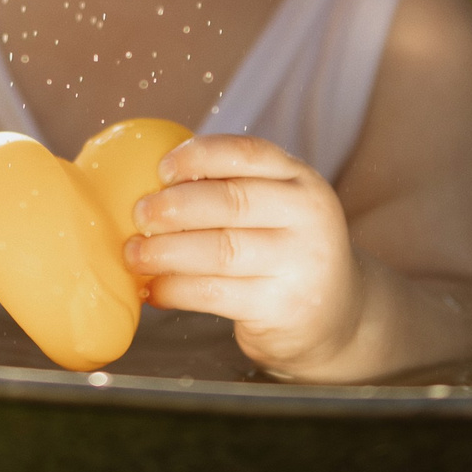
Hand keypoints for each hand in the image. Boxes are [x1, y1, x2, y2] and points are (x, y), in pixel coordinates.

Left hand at [123, 134, 367, 378]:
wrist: (337, 317)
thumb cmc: (285, 254)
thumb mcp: (277, 210)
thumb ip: (232, 191)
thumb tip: (150, 185)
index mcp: (301, 181)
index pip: (249, 154)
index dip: (200, 156)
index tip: (162, 168)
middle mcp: (307, 217)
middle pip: (231, 202)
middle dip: (175, 207)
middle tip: (140, 215)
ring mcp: (299, 264)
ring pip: (219, 250)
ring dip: (166, 252)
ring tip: (134, 254)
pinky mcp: (282, 307)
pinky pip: (215, 293)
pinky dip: (175, 290)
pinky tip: (154, 289)